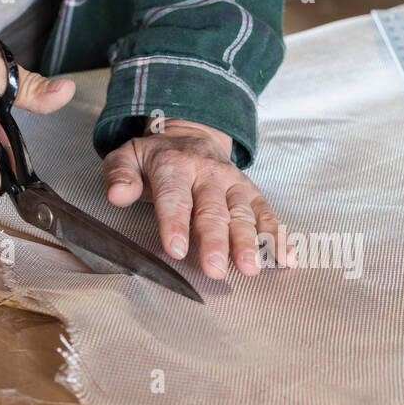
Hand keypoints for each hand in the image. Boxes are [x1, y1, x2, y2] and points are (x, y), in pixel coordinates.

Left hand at [102, 120, 290, 277]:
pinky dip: (278, 236)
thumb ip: (119, 174)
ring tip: (251, 268)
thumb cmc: (158, 158)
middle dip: (215, 241)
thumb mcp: (128, 156)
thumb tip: (118, 194)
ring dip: (250, 242)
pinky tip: (285, 258)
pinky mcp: (252, 194)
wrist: (192, 135)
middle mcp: (208, 174)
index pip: (175, 197)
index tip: (176, 249)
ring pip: (243, 214)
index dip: (175, 223)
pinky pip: (267, 214)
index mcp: (175, 166)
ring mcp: (233, 184)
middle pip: (212, 210)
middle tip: (214, 269)